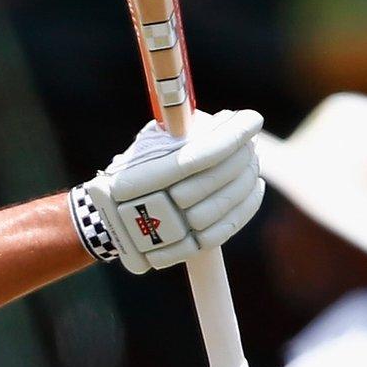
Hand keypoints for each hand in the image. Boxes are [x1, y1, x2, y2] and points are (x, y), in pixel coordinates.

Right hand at [77, 109, 264, 274]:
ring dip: (247, 176)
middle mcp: (154, 206)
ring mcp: (172, 232)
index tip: (252, 119)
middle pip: (215, 178)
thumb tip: (223, 121)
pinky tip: (255, 185)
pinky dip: (247, 205)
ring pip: (226, 203)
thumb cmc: (134, 174)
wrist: (111, 222)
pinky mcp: (187, 248)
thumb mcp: (146, 148)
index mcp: (141, 176)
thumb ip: (180, 134)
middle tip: (251, 138)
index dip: (231, 136)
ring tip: (252, 159)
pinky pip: (227, 227)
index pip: (198, 154)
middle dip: (241, 153)